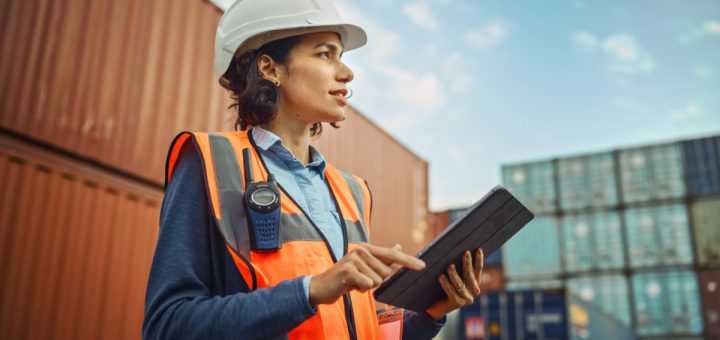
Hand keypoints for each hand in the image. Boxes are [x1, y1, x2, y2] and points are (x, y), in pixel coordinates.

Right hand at [309, 243, 425, 305]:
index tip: (422, 266)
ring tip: (354, 282)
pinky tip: (350, 286)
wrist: (322, 286)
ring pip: (377, 280)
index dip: (408, 260)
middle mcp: (362, 250)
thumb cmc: (346, 278)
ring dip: (367, 286)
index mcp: (368, 248)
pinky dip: (361, 289)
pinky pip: (368, 284)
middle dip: (377, 281)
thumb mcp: (365, 267)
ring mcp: (354, 259)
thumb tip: (399, 246)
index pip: (392, 254)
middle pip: (386, 272)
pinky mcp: (348, 270)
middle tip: (361, 280)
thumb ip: (382, 258)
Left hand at [426, 248, 483, 319]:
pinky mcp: (457, 303)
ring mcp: (466, 298)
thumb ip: (458, 266)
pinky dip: (445, 283)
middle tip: (465, 252)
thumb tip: (456, 250)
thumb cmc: (446, 287)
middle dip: (467, 263)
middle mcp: (474, 291)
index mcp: (475, 283)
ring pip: (460, 284)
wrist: (437, 307)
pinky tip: (441, 276)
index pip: (478, 269)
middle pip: (470, 275)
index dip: (479, 259)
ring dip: (454, 274)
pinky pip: (451, 291)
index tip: (478, 249)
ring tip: (449, 266)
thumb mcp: (454, 276)